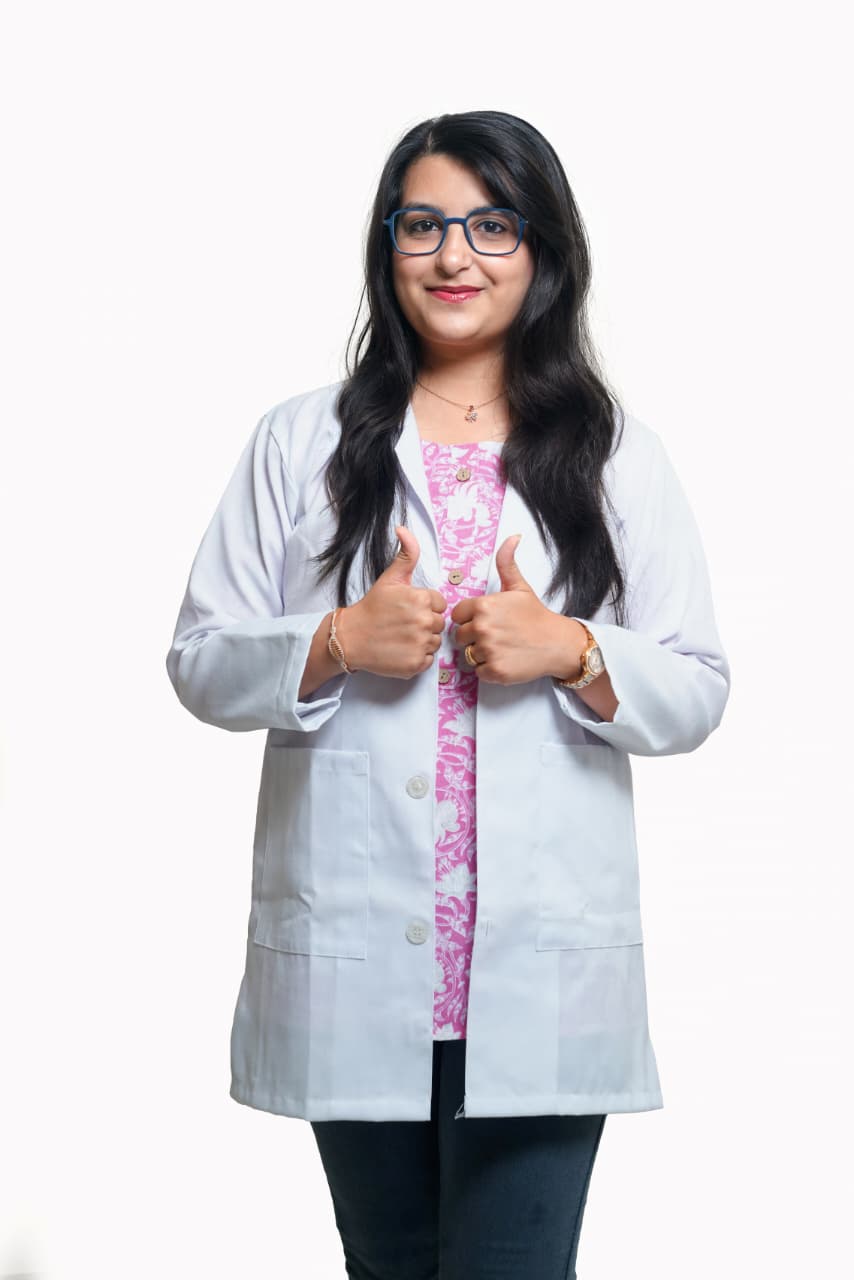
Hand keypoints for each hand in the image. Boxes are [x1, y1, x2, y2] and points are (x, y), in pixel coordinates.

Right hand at [338, 526, 447, 678]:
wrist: (350, 638)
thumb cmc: (371, 608)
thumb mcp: (390, 578)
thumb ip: (406, 554)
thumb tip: (402, 528)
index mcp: (422, 599)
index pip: (439, 605)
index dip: (424, 607)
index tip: (406, 610)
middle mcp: (425, 621)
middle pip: (438, 624)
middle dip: (423, 624)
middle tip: (402, 625)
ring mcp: (421, 644)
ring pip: (435, 642)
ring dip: (421, 641)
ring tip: (401, 637)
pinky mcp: (416, 664)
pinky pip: (428, 660)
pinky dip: (417, 658)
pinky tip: (401, 650)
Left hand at [450, 535, 585, 684]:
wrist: (558, 643)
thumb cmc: (536, 616)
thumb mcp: (519, 587)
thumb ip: (507, 563)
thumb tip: (512, 537)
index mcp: (484, 606)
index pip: (457, 616)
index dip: (470, 619)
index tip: (486, 621)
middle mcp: (483, 627)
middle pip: (459, 636)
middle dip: (473, 638)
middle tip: (495, 636)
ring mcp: (488, 650)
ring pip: (468, 655)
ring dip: (481, 654)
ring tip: (501, 648)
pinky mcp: (495, 671)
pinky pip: (478, 672)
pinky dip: (489, 670)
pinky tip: (504, 660)